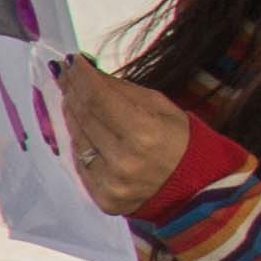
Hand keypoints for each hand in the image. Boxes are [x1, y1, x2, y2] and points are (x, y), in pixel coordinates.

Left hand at [55, 56, 194, 214]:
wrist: (195, 185)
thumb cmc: (178, 139)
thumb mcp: (159, 106)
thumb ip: (120, 90)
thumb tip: (85, 71)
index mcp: (144, 133)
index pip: (99, 98)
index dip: (82, 77)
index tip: (72, 61)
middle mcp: (124, 161)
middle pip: (84, 117)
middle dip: (72, 91)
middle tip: (65, 74)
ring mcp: (111, 183)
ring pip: (77, 139)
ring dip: (70, 114)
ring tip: (69, 95)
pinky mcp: (103, 199)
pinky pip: (81, 163)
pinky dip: (78, 143)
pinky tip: (80, 128)